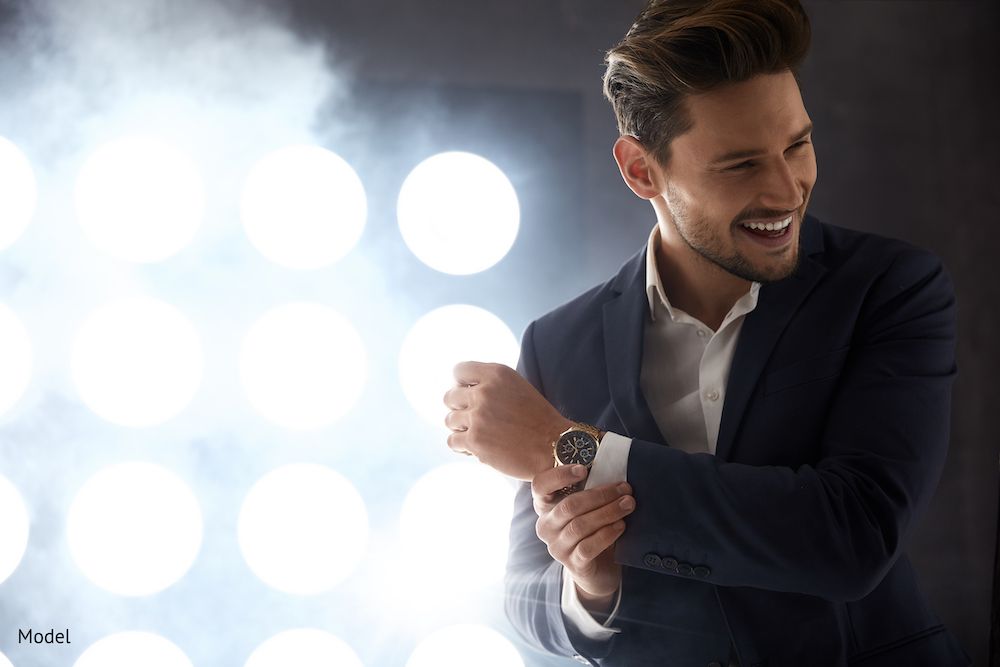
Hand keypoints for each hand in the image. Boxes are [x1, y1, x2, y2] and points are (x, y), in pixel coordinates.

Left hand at [443, 361, 571, 480]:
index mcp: (496, 374)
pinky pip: (453, 441)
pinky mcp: (475, 441)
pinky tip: (477, 447)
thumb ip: (490, 384)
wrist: (555, 446)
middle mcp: (484, 392)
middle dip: (460, 408)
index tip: (470, 396)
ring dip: (462, 428)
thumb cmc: (538, 418)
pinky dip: (463, 446)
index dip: (462, 385)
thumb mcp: (517, 387)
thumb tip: (460, 389)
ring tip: (480, 434)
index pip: (459, 372)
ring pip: (449, 420)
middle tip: (476, 419)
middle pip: (449, 397)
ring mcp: (478, 417)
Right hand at [532, 464, 634, 605]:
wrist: (598, 569)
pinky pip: (588, 547)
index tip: (583, 469)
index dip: (559, 476)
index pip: (540, 486)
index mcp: (546, 506)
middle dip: (600, 495)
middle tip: (625, 489)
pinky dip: (606, 534)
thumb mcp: (587, 508)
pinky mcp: (572, 564)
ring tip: (628, 505)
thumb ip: (591, 490)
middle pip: (569, 506)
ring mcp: (557, 546)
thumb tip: (615, 468)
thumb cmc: (593, 529)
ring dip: (607, 512)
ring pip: (579, 526)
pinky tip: (621, 526)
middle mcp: (546, 526)